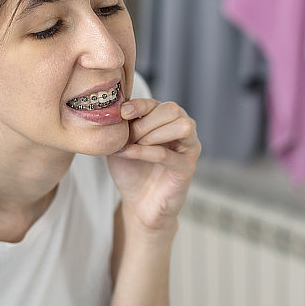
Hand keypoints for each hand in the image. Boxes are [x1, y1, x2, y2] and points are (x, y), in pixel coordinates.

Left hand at [107, 99, 200, 234]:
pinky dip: (146, 152)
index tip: (122, 114)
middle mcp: (182, 129)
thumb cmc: (131, 169)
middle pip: (172, 110)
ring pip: (182, 126)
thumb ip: (122, 125)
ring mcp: (189, 148)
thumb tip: (115, 107)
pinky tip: (129, 154)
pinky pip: (168, 154)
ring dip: (153, 133)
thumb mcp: (122, 142)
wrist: (138, 202)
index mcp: (167, 120)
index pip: (156, 103)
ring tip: (134, 145)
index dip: (138, 105)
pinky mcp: (187, 168)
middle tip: (128, 136)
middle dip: (145, 121)